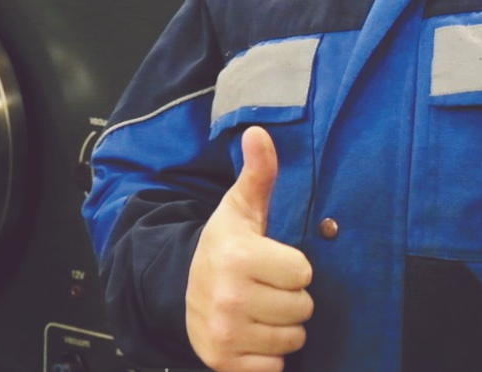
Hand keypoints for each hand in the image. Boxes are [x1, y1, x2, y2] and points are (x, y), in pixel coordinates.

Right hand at [186, 126, 314, 371]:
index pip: (303, 272)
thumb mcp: (239, 210)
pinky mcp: (224, 362)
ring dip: (282, 327)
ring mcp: (226, 333)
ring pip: (293, 339)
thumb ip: (258, 174)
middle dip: (290, 299)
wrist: (178, 291)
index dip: (292, 267)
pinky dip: (268, 355)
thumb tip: (259, 132)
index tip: (271, 262)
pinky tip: (252, 334)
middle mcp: (229, 298)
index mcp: (237, 257)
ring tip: (260, 309)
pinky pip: (274, 367)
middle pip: (302, 308)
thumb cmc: (222, 249)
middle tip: (266, 287)